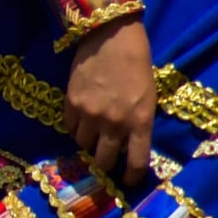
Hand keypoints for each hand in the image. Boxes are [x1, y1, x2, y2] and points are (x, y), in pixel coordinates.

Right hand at [62, 16, 156, 202]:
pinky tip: (81, 120)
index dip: (130, 177)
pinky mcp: (71, 103)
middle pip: (103, 160)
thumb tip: (127, 143)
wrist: (111, 36)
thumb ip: (138, 122)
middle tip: (105, 160)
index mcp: (140, 121)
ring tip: (92, 136)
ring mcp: (90, 114)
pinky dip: (75, 128)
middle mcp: (114, 123)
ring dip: (88, 144)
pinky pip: (70, 127)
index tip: (126, 181)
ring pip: (83, 145)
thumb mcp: (147, 97)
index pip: (135, 162)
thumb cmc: (137, 64)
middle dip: (104, 164)